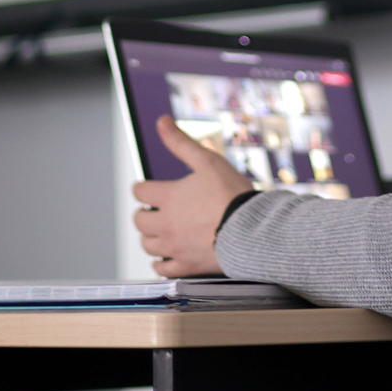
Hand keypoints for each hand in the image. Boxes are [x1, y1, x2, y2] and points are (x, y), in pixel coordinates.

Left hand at [132, 116, 254, 276]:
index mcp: (168, 197)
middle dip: (145, 213)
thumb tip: (162, 122)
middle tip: (155, 210)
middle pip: (139, 220)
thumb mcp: (207, 160)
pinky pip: (162, 268)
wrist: (252, 230)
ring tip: (163, 231)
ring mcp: (174, 246)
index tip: (149, 188)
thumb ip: (181, 143)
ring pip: (147, 245)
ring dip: (151, 237)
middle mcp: (165, 223)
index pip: (139, 190)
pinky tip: (168, 256)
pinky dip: (161, 262)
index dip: (143, 187)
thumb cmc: (232, 195)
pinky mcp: (185, 265)